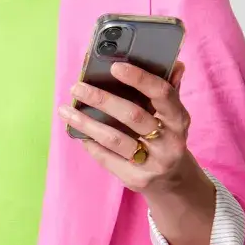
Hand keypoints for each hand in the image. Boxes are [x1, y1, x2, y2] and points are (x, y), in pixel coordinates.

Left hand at [57, 60, 194, 189]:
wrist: (174, 181)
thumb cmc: (167, 138)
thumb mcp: (173, 116)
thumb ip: (169, 90)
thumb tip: (175, 63)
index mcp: (179, 119)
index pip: (162, 93)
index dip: (139, 78)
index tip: (114, 66)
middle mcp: (169, 141)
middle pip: (133, 116)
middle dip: (102, 99)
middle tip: (77, 87)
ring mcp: (153, 162)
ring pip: (115, 139)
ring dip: (87, 123)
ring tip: (65, 110)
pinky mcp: (136, 178)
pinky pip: (107, 158)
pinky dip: (90, 143)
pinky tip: (77, 132)